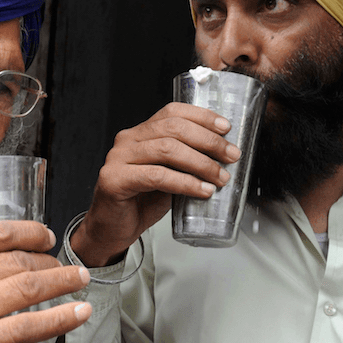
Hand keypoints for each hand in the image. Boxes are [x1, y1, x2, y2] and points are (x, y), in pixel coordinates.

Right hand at [0, 220, 91, 342]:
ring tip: (80, 279)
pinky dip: (59, 318)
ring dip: (62, 281)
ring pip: (31, 286)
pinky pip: (29, 327)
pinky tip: (77, 312)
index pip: (1, 232)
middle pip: (20, 258)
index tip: (45, 236)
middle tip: (66, 263)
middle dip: (51, 259)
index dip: (32, 232)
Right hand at [71, 102, 241, 266]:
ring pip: (166, 149)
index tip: (225, 128)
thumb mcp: (169, 176)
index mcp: (140, 133)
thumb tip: (221, 156)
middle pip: (172, 128)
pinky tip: (202, 190)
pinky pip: (157, 175)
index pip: (172, 112)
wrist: (112, 229)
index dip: (201, 117)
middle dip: (207, 141)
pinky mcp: (114, 179)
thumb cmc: (140, 202)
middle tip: (230, 156)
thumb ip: (186, 162)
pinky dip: (185, 182)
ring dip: (200, 163)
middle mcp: (127, 140)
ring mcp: (118, 158)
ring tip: (219, 177)